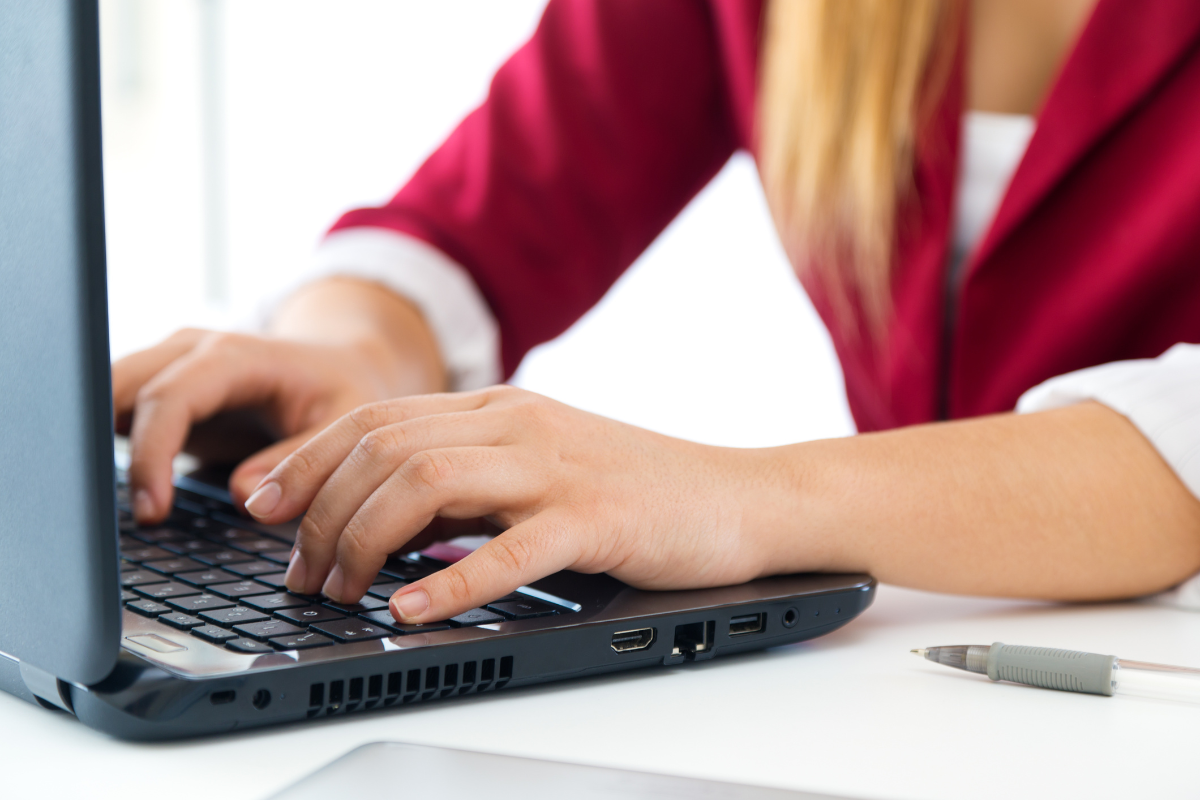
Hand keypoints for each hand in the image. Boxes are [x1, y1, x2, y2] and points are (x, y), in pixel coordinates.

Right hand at [113, 278, 444, 521]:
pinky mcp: (162, 391)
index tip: (152, 508)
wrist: (339, 367)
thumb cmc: (343, 392)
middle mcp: (191, 353)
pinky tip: (106, 489)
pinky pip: (115, 411)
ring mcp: (170, 367)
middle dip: (101, 444)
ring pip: (105, 394)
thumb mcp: (345, 422)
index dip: (151, 453)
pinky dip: (102, 445)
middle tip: (106, 515)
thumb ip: (300, 459)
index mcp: (235, 356)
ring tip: (95, 506)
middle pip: (119, 387)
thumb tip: (247, 497)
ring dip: (92, 443)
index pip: (170, 396)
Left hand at [244, 386, 792, 622]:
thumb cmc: (635, 490)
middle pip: (384, 450)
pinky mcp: (594, 518)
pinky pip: (506, 550)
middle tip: (298, 574)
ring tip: (341, 594)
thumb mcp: (539, 466)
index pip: (375, 419)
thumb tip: (386, 518)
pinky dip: (449, 583)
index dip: (306, 461)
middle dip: (319, 514)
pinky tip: (412, 611)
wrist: (737, 497)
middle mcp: (517, 424)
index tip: (262, 506)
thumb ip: (470, 479)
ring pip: (426, 485)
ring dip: (363, 543)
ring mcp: (555, 467)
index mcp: (499, 407)